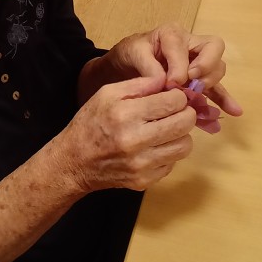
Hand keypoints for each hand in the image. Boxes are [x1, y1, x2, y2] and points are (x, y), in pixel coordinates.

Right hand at [58, 76, 195, 192]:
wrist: (75, 161)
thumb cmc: (91, 122)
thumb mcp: (107, 94)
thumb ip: (140, 84)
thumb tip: (168, 81)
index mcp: (125, 114)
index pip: (174, 101)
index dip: (178, 96)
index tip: (172, 97)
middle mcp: (135, 140)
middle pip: (184, 123)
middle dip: (186, 113)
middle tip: (177, 111)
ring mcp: (141, 164)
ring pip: (184, 145)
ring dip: (180, 135)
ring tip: (166, 129)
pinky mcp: (144, 181)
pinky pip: (173, 163)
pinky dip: (168, 153)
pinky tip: (154, 146)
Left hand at [106, 23, 242, 116]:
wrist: (127, 65)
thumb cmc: (131, 54)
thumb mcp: (134, 54)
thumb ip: (148, 66)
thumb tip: (166, 82)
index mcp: (172, 34)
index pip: (185, 47)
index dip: (181, 66)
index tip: (171, 84)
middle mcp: (191, 44)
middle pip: (213, 50)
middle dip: (205, 70)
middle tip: (191, 87)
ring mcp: (198, 62)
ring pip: (217, 69)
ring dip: (213, 87)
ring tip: (202, 102)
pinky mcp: (200, 80)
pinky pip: (216, 88)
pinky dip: (224, 100)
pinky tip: (234, 112)